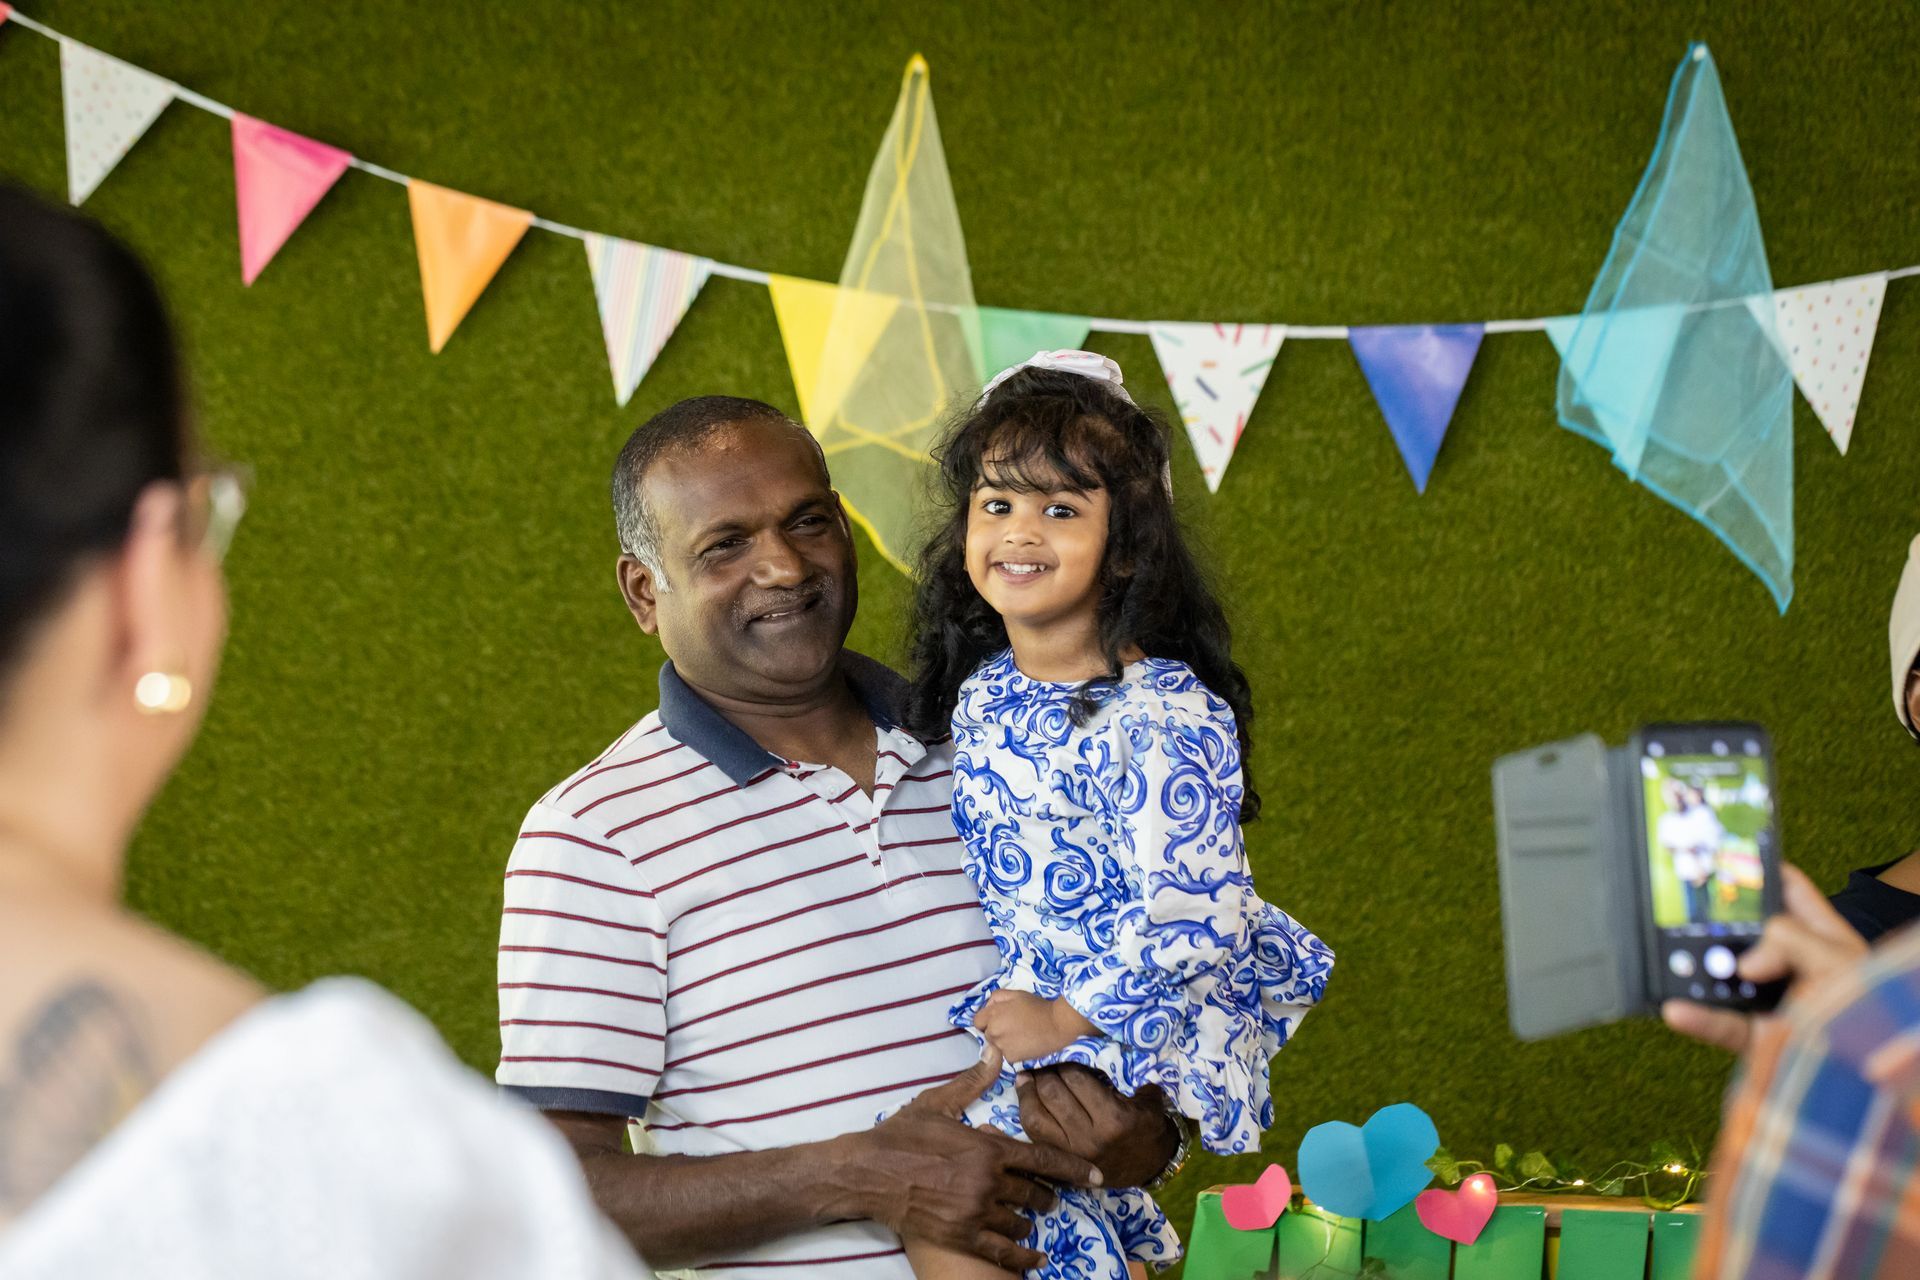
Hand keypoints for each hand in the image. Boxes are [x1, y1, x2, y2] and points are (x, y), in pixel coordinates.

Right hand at [845, 1051, 1103, 1271]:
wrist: (867, 1172)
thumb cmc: (901, 1135)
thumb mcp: (937, 1103)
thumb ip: (972, 1082)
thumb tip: (995, 1052)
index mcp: (987, 1147)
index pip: (1043, 1158)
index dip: (1074, 1169)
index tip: (1097, 1177)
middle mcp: (988, 1181)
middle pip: (1036, 1192)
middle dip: (1047, 1195)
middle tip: (1050, 1196)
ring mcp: (975, 1212)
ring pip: (1021, 1221)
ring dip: (1030, 1220)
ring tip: (1031, 1218)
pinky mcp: (960, 1236)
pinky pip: (1001, 1251)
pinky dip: (1022, 1256)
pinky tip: (1034, 1256)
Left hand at [973, 990, 1097, 1062]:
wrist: (1057, 1024)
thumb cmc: (1037, 1006)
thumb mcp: (1015, 994)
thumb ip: (996, 998)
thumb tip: (988, 1007)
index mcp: (992, 1016)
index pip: (977, 1022)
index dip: (987, 1020)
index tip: (999, 1019)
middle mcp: (993, 1033)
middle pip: (987, 1034)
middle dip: (996, 1030)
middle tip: (1013, 1027)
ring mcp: (1002, 1047)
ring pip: (996, 1046)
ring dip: (1003, 1042)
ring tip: (1020, 1036)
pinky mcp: (1012, 1059)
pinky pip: (1006, 1055)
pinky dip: (1013, 1051)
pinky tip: (1025, 1045)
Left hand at [1016, 1064, 1179, 1188]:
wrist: (1149, 1169)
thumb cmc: (1147, 1128)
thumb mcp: (1149, 1101)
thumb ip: (1132, 1077)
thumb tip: (1103, 1051)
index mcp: (1113, 1119)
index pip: (1077, 1080)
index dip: (1065, 1062)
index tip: (1063, 1054)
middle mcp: (1089, 1137)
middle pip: (1053, 1094)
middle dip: (1045, 1073)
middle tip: (1043, 1062)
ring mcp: (1071, 1152)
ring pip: (1036, 1116)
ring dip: (1028, 1092)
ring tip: (1026, 1076)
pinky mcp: (1060, 1160)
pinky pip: (1033, 1134)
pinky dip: (1026, 1112)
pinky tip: (1025, 1097)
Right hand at [1661, 863, 1867, 1054]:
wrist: (1868, 1083)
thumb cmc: (1872, 1017)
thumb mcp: (1838, 961)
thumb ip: (1788, 942)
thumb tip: (1744, 962)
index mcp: (1826, 942)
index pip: (1794, 895)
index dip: (1763, 872)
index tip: (1729, 855)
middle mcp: (1796, 970)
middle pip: (1748, 934)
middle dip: (1717, 923)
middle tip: (1683, 905)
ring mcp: (1775, 1004)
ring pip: (1726, 979)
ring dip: (1699, 971)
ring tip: (1671, 959)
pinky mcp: (1759, 1039)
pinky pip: (1720, 1025)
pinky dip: (1696, 1020)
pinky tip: (1675, 1010)